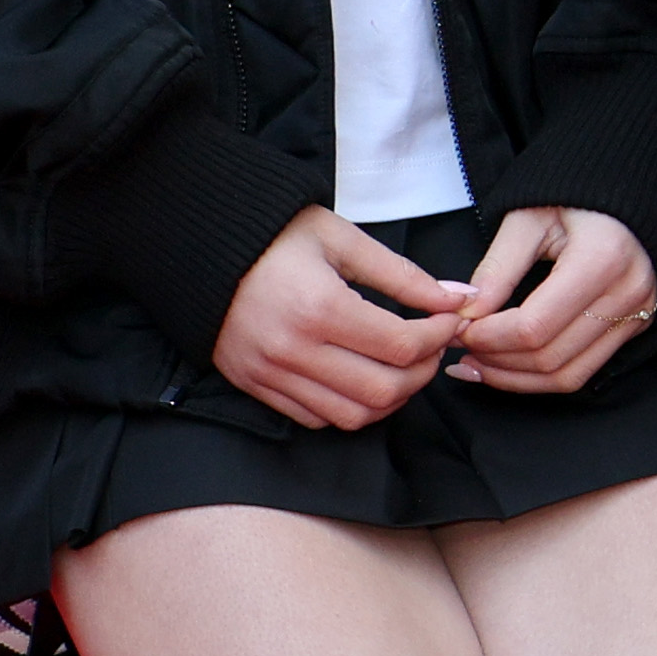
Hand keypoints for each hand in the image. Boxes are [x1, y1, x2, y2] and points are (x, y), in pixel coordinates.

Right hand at [212, 209, 466, 428]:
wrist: (200, 246)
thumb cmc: (276, 236)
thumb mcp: (343, 240)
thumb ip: (403, 275)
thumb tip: (456, 298)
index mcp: (318, 307)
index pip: (402, 346)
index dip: (439, 336)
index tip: (449, 319)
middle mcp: (292, 350)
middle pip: (383, 391)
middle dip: (423, 372)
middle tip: (434, 346)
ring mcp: (270, 374)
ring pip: (352, 416)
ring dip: (391, 398)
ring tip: (405, 365)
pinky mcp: (254, 386)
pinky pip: (315, 419)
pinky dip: (350, 407)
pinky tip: (363, 376)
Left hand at [443, 204, 656, 392]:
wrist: (631, 184)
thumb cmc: (577, 194)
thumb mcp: (528, 218)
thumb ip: (497, 268)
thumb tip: (465, 313)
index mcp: (602, 258)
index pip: (534, 327)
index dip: (487, 337)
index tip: (458, 329)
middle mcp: (628, 292)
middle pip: (549, 357)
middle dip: (495, 360)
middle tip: (459, 347)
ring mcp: (638, 313)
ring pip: (568, 376)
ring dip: (516, 377)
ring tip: (477, 363)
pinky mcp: (637, 325)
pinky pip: (585, 370)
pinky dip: (542, 376)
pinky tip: (509, 365)